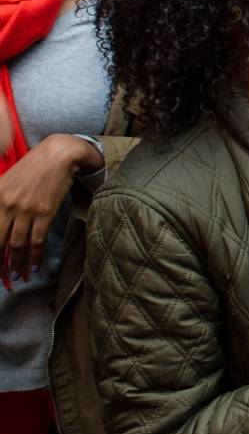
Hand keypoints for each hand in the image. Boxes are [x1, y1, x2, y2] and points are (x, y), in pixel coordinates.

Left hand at [0, 134, 99, 289]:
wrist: (57, 155)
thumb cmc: (32, 168)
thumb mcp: (5, 181)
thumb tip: (0, 224)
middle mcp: (7, 205)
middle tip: (2, 278)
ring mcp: (26, 210)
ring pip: (18, 244)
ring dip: (17, 264)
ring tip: (18, 276)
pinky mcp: (45, 212)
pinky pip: (37, 240)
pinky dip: (35, 256)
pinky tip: (34, 266)